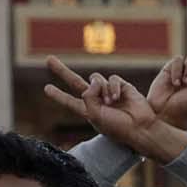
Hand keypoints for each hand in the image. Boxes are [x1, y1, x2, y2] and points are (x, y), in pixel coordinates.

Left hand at [44, 66, 186, 163]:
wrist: (140, 127)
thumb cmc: (117, 127)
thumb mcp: (94, 115)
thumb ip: (87, 96)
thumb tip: (94, 81)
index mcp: (88, 111)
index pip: (69, 101)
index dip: (58, 95)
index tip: (47, 88)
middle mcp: (97, 100)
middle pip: (75, 82)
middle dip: (62, 71)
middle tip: (48, 59)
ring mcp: (109, 92)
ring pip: (96, 79)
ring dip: (101, 89)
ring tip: (111, 102)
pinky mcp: (122, 87)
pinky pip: (111, 79)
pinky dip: (113, 87)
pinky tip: (117, 97)